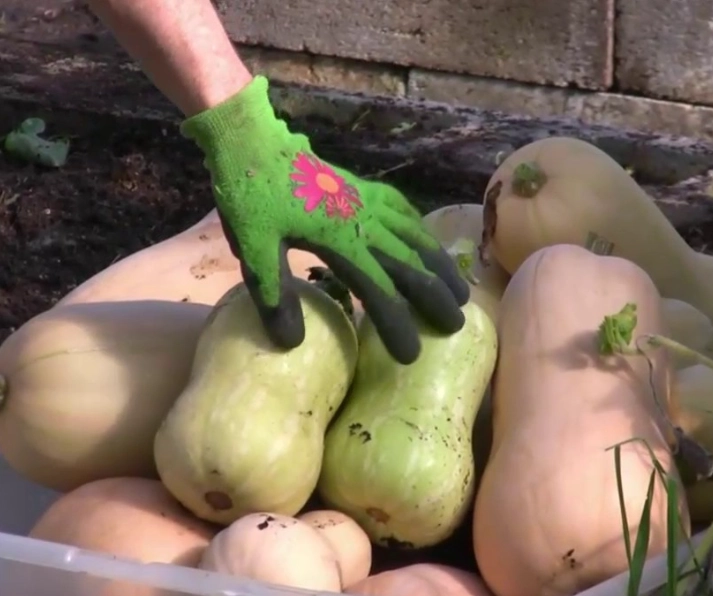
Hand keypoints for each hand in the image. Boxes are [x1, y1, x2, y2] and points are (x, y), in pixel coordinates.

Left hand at [181, 76, 469, 363]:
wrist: (251, 141)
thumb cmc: (250, 196)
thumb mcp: (254, 249)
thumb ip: (274, 294)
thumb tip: (291, 343)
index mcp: (339, 240)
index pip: (379, 290)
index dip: (398, 323)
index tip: (411, 353)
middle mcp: (363, 221)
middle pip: (410, 263)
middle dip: (435, 296)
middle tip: (456, 324)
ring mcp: (366, 201)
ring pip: (414, 236)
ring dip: (440, 264)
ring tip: (460, 289)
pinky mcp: (360, 187)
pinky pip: (401, 209)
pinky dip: (419, 229)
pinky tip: (426, 239)